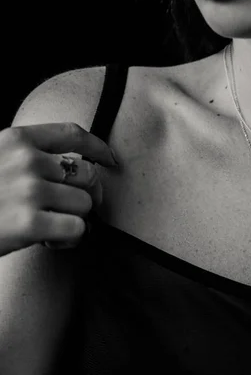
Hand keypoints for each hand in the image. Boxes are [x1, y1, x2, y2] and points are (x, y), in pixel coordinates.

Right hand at [0, 122, 117, 255]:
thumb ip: (26, 156)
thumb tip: (71, 167)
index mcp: (16, 140)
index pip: (72, 135)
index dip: (98, 147)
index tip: (110, 159)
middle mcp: (26, 161)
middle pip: (87, 175)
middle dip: (85, 195)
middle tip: (65, 210)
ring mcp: (29, 191)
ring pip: (85, 204)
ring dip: (74, 220)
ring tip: (48, 226)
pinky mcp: (31, 224)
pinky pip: (78, 229)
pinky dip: (69, 239)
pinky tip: (48, 239)